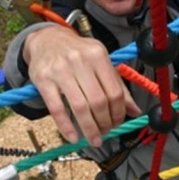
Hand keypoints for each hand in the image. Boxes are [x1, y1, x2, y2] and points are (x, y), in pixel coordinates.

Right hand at [24, 26, 140, 146]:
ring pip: (80, 107)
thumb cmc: (77, 53)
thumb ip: (117, 85)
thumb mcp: (99, 62)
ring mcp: (60, 70)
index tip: (117, 124)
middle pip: (99, 101)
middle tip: (105, 132)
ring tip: (94, 139)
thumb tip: (135, 111)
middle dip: (105, 123)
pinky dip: (66, 126)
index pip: (115, 91)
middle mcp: (80, 61)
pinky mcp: (43, 80)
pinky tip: (73, 137)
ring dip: (89, 128)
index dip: (118, 113)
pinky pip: (57, 109)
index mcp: (98, 55)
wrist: (46, 39)